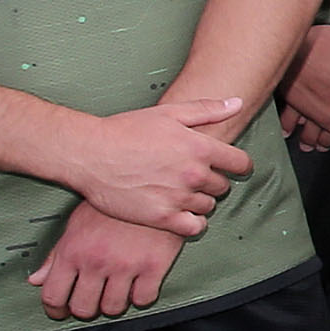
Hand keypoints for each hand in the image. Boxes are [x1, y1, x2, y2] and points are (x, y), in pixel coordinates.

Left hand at [34, 204, 187, 320]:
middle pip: (84, 308)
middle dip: (86, 309)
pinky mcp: (154, 266)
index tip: (61, 312)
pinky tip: (138, 285)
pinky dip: (140, 297)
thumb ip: (56, 255)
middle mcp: (97, 261)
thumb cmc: (112, 204)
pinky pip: (144, 299)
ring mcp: (126, 265)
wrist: (153, 184)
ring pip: (114, 308)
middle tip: (92, 301)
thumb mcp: (77, 223)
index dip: (55, 310)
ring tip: (116, 292)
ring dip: (113, 304)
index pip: (54, 296)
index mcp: (73, 251)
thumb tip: (36, 280)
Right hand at [62, 96, 254, 231]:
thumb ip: (207, 109)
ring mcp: (178, 197)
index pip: (240, 163)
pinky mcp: (161, 217)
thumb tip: (237, 103)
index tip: (231, 167)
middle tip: (191, 176)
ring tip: (180, 192)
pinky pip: (194, 227)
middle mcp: (193, 173)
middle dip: (212, 181)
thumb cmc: (124, 130)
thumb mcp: (168, 113)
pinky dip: (192, 223)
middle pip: (222, 186)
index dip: (238, 165)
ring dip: (199, 201)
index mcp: (199, 147)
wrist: (89, 153)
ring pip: (208, 206)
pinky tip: (181, 214)